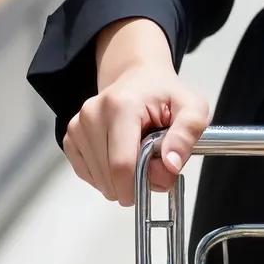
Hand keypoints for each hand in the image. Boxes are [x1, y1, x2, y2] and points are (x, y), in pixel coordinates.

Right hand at [62, 17, 209, 205]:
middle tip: (153, 165)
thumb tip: (171, 164)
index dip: (140, 185)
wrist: (139, 77)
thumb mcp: (192, 109)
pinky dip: (105, 176)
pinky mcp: (71, 135)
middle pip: (109, 175)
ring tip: (138, 156)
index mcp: (121, 106)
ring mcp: (78, 125)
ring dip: (120, 180)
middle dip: (134, 184)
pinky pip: (86, 173)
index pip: (122, 164)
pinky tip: (120, 159)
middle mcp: (92, 114)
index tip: (157, 183)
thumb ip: (187, 134)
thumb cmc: (166, 95)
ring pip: (97, 178)